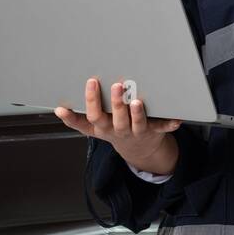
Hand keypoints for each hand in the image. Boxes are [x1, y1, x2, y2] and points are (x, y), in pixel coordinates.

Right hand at [55, 77, 180, 167]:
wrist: (139, 150)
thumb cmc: (114, 130)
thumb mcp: (94, 129)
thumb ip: (76, 120)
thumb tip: (57, 109)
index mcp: (103, 127)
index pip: (93, 117)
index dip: (88, 104)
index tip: (87, 85)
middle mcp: (119, 130)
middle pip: (115, 119)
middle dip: (115, 104)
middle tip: (115, 85)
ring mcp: (137, 132)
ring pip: (137, 124)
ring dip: (137, 114)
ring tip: (136, 101)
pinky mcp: (154, 131)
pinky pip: (162, 128)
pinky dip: (169, 124)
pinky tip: (176, 120)